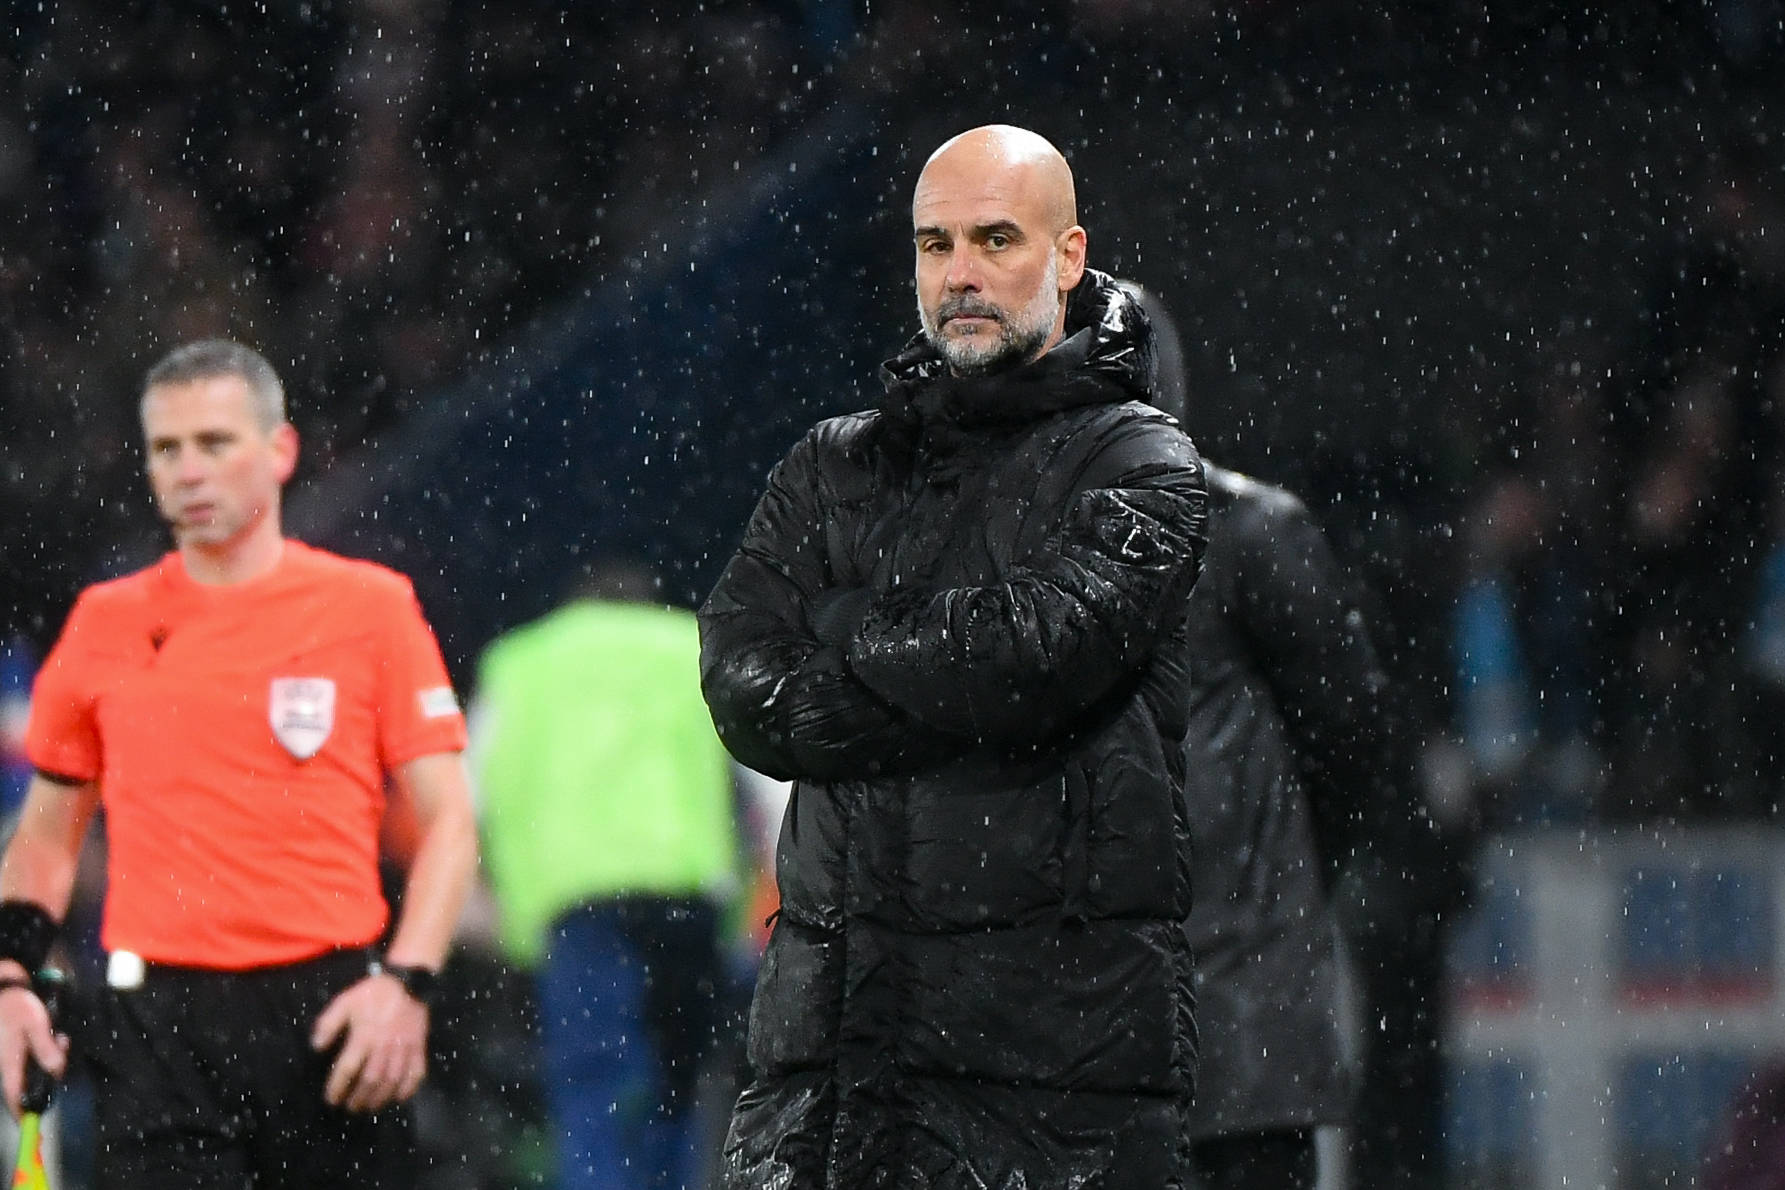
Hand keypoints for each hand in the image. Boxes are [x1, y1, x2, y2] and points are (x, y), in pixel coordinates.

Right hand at [0, 983, 64, 1118]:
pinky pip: (35, 1056)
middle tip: (62, 1047)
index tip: (32, 1123)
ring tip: (60, 1039)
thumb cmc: (16, 1006)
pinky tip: (55, 1036)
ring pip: (36, 1068)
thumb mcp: (36, 1025)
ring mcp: (12, 1055)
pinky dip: (48, 1049)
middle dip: (51, 1072)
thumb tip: (56, 1070)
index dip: (22, 1112)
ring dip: (52, 1057)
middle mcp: (8, 1062)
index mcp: (9, 1062)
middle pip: (31, 1082)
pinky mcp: (17, 1048)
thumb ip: (46, 1048)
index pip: (14, 1095)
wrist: (5, 989)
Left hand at [309, 971, 427, 1112]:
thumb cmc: (374, 993)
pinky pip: (416, 1072)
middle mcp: (384, 1046)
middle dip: (359, 1098)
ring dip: (380, 1098)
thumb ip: (328, 1023)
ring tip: (369, 1107)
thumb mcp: (345, 1001)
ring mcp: (404, 1048)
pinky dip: (408, 1088)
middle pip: (370, 1080)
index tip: (331, 1099)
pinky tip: (399, 1098)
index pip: (348, 1068)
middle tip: (350, 1107)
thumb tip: (316, 1047)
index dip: (338, 1087)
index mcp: (364, 1036)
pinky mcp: (419, 1047)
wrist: (408, 982)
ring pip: (392, 1080)